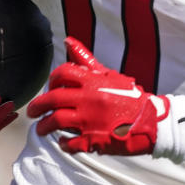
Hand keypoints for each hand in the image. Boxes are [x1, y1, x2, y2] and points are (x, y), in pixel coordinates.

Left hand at [27, 36, 168, 154]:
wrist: (152, 121)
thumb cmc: (130, 96)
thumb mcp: (109, 75)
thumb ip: (86, 60)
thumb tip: (67, 41)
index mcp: (93, 81)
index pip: (62, 74)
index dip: (52, 81)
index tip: (50, 88)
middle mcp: (89, 99)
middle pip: (52, 99)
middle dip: (37, 106)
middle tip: (32, 112)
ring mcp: (90, 121)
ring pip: (56, 122)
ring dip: (44, 126)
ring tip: (42, 129)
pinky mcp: (93, 140)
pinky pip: (69, 143)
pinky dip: (62, 143)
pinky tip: (63, 142)